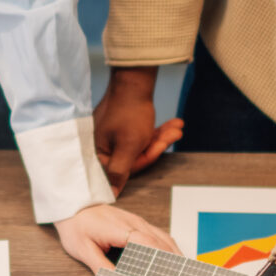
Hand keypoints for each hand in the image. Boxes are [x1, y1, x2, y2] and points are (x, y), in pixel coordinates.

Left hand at [52, 203, 179, 273]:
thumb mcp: (83, 250)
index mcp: (121, 229)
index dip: (162, 262)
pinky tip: (175, 259)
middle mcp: (135, 223)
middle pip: (162, 244)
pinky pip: (160, 235)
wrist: (73, 205)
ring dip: (175, 256)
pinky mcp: (139, 224)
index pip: (149, 245)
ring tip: (185, 275)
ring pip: (164, 239)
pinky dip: (170, 248)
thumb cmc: (77, 226)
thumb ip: (101, 267)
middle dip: (174, 263)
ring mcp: (139, 222)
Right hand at [93, 65, 182, 193]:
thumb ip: (120, 171)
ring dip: (161, 136)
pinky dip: (156, 130)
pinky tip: (173, 124)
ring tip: (177, 126)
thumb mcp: (128, 146)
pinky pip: (140, 133)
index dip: (145, 158)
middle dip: (157, 144)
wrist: (134, 80)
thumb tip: (111, 194)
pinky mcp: (121, 125)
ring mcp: (112, 133)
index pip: (125, 167)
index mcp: (99, 151)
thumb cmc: (129, 113)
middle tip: (175, 133)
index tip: (159, 148)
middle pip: (134, 154)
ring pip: (140, 143)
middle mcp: (102, 144)